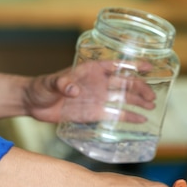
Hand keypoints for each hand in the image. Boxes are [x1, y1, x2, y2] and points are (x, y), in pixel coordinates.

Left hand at [23, 60, 156, 123]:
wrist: (34, 104)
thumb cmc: (41, 87)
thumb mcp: (49, 83)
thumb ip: (61, 84)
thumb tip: (73, 89)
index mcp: (91, 70)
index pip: (116, 66)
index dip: (133, 66)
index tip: (148, 67)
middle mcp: (99, 83)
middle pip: (125, 83)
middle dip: (140, 88)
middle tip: (152, 96)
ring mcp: (99, 99)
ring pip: (124, 99)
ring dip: (138, 102)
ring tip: (151, 106)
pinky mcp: (96, 113)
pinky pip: (116, 115)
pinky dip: (129, 117)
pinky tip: (141, 120)